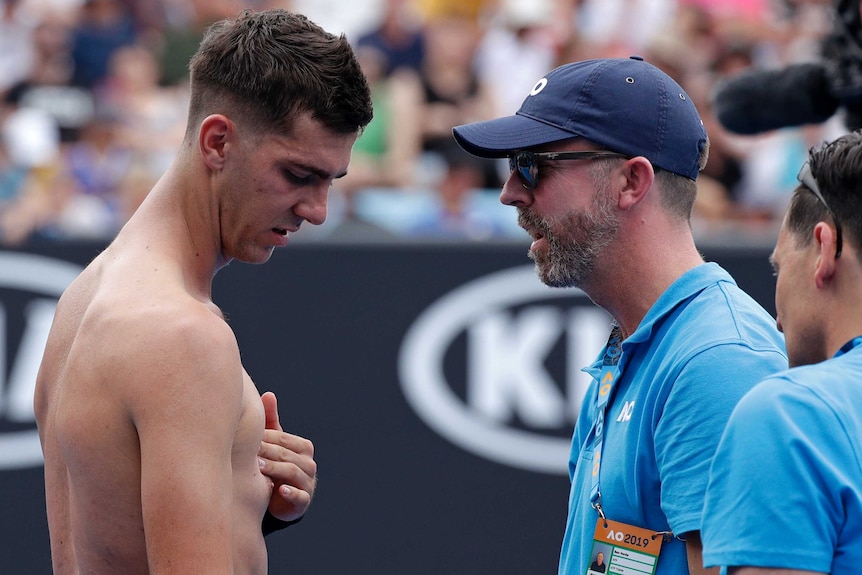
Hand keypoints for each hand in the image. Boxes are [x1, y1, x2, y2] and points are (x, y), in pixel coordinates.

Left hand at [258, 391, 316, 522]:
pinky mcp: (304, 501)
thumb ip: (272, 420)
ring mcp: (308, 482)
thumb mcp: (274, 443)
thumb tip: (268, 394)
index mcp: (303, 447)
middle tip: (249, 453)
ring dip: (275, 469)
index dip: (265, 438)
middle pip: (286, 454)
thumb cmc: (275, 465)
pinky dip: (291, 493)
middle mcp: (309, 463)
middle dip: (267, 453)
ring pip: (292, 472)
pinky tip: (279, 490)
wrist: (279, 499)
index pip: (283, 439)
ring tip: (258, 468)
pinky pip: (300, 496)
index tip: (248, 439)